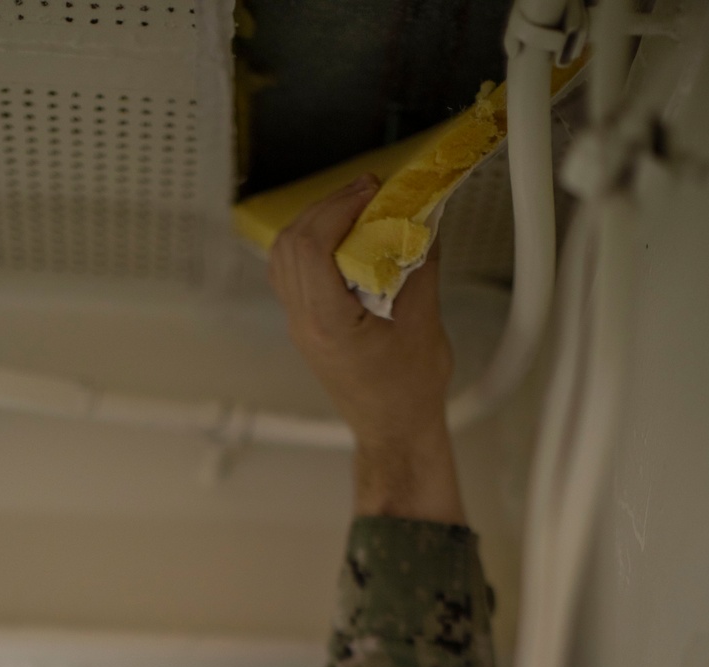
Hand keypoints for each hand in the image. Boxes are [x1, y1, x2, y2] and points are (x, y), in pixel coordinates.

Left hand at [267, 176, 453, 460]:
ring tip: (355, 210)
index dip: (339, 208)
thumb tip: (423, 218)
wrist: (394, 431)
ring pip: (284, 256)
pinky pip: (292, 273)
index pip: (311, 248)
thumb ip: (420, 264)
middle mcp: (305, 323)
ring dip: (315, 223)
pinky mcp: (306, 326)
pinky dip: (311, 246)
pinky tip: (343, 240)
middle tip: (366, 193)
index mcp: (329, 324)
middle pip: (291, 245)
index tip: (370, 192)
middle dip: (328, 207)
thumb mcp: (424, 322)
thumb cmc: (409, 392)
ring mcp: (300, 325)